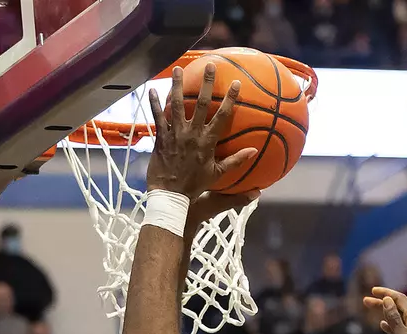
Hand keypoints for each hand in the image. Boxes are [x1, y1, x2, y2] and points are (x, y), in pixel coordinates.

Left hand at [145, 64, 255, 199]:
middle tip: (210, 65)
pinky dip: (155, 103)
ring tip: (177, 69)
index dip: (230, 98)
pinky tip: (152, 90)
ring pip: (176, 104)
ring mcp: (175, 134)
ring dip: (176, 85)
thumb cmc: (195, 185)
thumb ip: (235, 161)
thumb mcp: (217, 174)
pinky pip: (157, 117)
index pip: (222, 115)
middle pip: (200, 103)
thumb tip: (254, 152)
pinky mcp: (161, 138)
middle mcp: (192, 134)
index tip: (236, 83)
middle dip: (206, 83)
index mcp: (208, 141)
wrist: (171, 195)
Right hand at [365, 287, 406, 333]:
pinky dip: (392, 323)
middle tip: (366, 300)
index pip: (399, 299)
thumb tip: (387, 300)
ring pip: (400, 316)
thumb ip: (394, 318)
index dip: (385, 293)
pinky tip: (383, 325)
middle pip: (399, 306)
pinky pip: (403, 326)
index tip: (372, 290)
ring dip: (385, 312)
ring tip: (372, 309)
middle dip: (382, 302)